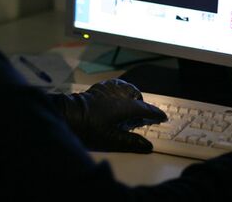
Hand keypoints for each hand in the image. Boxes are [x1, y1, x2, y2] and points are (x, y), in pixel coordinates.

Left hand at [52, 79, 166, 152]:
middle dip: (141, 102)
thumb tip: (148, 147)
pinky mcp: (99, 87)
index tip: (162, 116)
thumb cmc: (89, 128)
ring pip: (126, 86)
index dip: (154, 113)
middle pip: (136, 94)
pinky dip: (119, 89)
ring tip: (128, 104)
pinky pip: (115, 84)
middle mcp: (118, 94)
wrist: (68, 115)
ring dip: (130, 94)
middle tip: (140, 115)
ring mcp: (108, 88)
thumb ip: (130, 141)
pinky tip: (114, 97)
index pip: (144, 108)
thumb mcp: (111, 139)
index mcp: (124, 106)